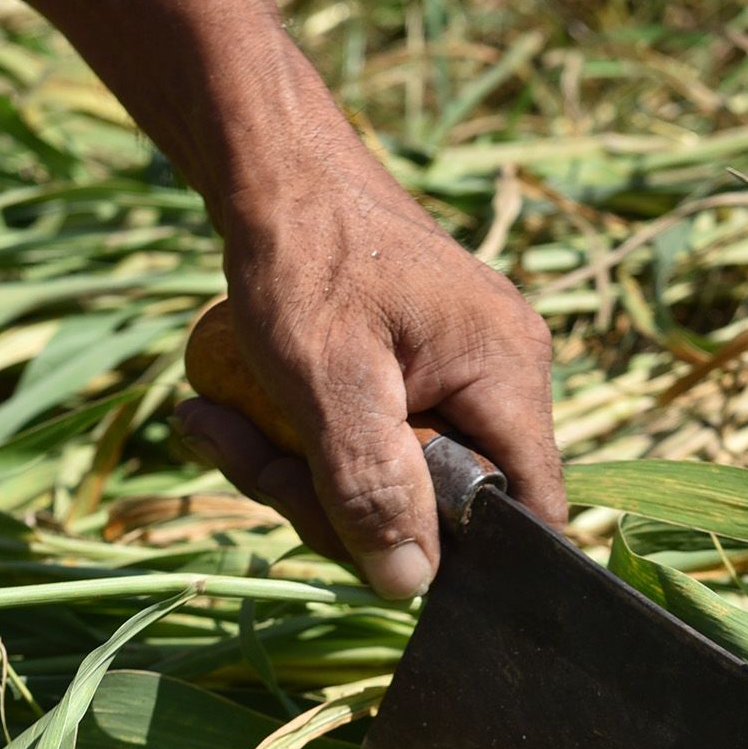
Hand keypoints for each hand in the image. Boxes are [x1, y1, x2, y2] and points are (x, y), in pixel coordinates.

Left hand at [173, 153, 560, 599]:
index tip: (374, 554)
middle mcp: (502, 378)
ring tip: (218, 419)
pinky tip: (230, 413)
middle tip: (251, 458)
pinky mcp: (413, 371)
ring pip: (392, 481)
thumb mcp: (327, 378)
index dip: (464, 557)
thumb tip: (411, 585)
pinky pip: (369, 444)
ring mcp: (457, 374)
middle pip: (442, 507)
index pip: (530, 511)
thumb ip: (371, 483)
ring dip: (297, 475)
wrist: (268, 163)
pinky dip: (300, 445)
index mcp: (508, 376)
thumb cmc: (302, 253)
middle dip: (335, 506)